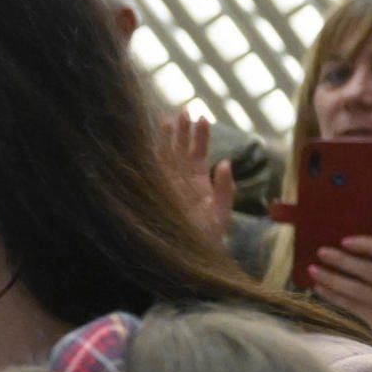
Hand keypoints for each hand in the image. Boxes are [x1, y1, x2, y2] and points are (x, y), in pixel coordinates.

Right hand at [159, 110, 236, 246]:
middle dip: (182, 132)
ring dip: (166, 140)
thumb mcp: (220, 214)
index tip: (203, 118)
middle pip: (180, 152)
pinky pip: (150, 173)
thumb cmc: (204, 241)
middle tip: (184, 110)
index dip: (200, 137)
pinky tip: (147, 143)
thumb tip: (224, 163)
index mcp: (198, 186)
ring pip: (165, 159)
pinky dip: (148, 157)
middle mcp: (180, 184)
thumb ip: (224, 189)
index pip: (199, 156)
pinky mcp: (152, 196)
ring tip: (167, 119)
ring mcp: (165, 189)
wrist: (184, 260)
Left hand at [308, 236, 371, 362]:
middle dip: (342, 260)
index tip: (345, 241)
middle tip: (321, 252)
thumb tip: (349, 253)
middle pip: (370, 269)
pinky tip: (318, 288)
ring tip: (312, 270)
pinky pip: (350, 304)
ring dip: (331, 278)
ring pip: (356, 288)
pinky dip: (333, 295)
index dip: (368, 244)